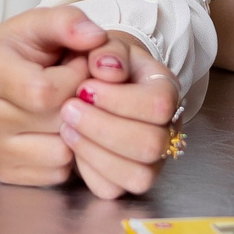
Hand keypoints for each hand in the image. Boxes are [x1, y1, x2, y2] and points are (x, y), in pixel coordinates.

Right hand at [0, 7, 103, 187]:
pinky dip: (68, 155)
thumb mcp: (40, 23)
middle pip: (57, 122)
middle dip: (83, 104)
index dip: (76, 78)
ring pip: (61, 153)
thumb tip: (96, 37)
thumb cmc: (19, 50)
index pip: (45, 91)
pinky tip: (61, 131)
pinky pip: (57, 173)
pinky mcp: (5, 172)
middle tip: (79, 87)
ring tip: (70, 109)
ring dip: (78, 133)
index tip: (79, 64)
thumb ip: (69, 22)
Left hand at [57, 33, 181, 198]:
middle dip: (101, 127)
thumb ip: (103, 47)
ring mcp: (152, 159)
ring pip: (138, 176)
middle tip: (68, 109)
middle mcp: (167, 128)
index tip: (85, 86)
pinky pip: (113, 189)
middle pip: (151, 144)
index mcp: (165, 89)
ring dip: (94, 152)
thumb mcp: (98, 44)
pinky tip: (74, 146)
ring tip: (66, 128)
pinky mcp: (127, 179)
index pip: (158, 104)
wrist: (90, 81)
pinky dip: (88, 170)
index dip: (119, 100)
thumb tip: (107, 66)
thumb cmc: (97, 62)